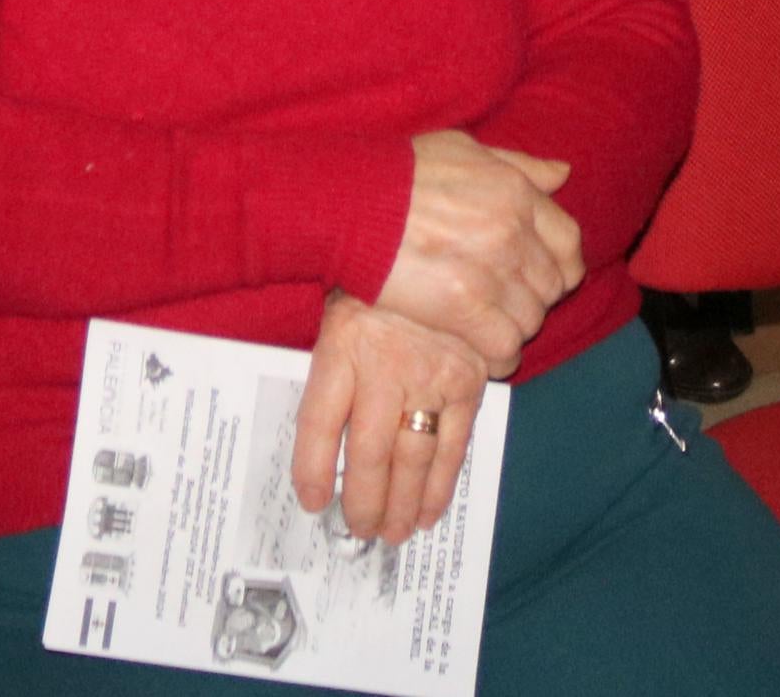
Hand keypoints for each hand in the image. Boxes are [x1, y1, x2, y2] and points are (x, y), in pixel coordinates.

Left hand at [291, 297, 487, 547]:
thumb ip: (328, 365)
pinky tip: (427, 512)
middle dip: (363, 502)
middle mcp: (385, 367)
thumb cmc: (377, 283)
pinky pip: (453, 444)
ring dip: (400, 505)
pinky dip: (439, 486)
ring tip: (391, 534)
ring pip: (412, 458)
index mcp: (343, 344)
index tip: (312, 502)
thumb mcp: (337, 307)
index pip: (320, 420)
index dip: (313, 469)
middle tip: (359, 531)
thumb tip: (317, 439)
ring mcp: (430, 377)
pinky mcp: (468, 382)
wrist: (433, 245)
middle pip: (369, 453)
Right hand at [375, 130, 580, 371]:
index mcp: (516, 192)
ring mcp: (490, 270)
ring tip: (487, 324)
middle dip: (533, 296)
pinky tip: (483, 351)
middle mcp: (512, 231)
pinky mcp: (463, 306)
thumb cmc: (400, 174)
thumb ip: (519, 164)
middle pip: (553, 285)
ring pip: (532, 319)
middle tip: (503, 301)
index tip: (537, 274)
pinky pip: (505, 346)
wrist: (351, 202)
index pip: (569, 242)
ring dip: (513, 326)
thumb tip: (562, 174)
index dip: (559, 263)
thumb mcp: (465, 149)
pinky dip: (499, 356)